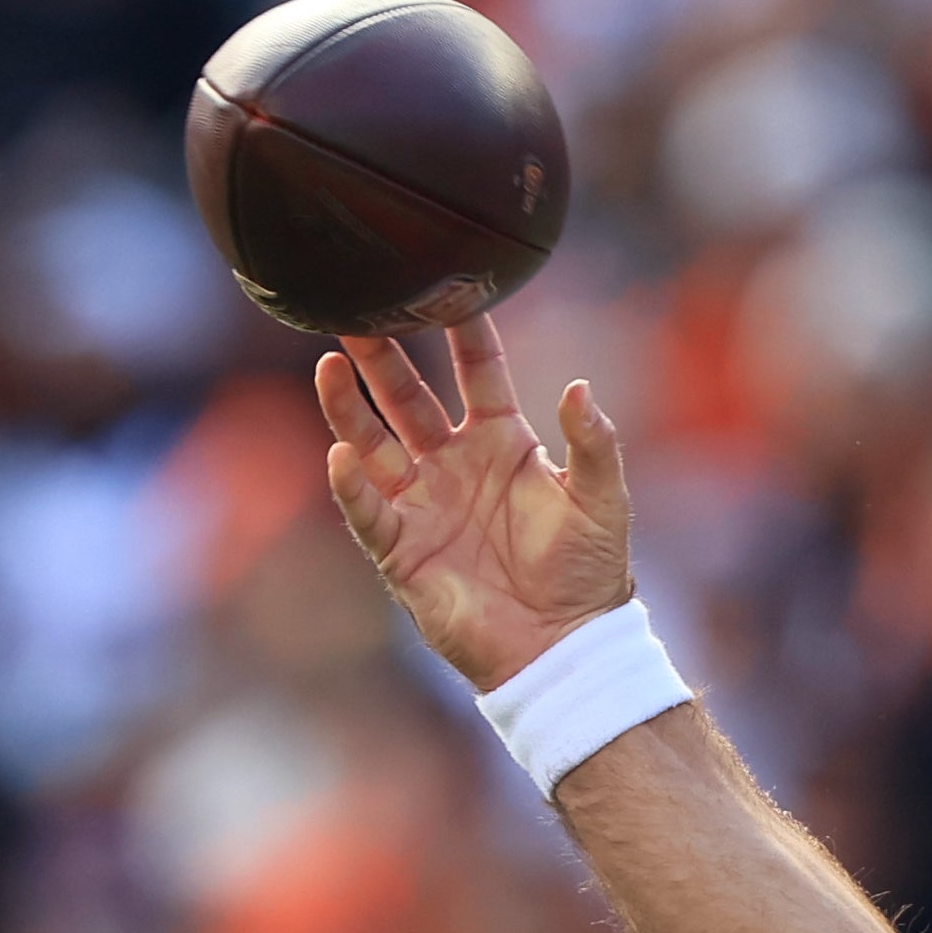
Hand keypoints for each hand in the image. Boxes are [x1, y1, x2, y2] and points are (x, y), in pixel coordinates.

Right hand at [315, 313, 633, 692]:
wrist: (565, 646)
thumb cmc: (588, 571)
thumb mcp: (602, 498)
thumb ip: (592, 441)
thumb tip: (579, 385)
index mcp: (501, 440)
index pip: (476, 370)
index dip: (460, 331)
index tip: (442, 286)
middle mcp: (454, 463)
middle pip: (408, 397)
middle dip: (383, 356)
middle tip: (356, 312)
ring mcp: (423, 504)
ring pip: (375, 444)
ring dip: (350, 407)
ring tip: (329, 365)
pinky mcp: (402, 551)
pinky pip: (369, 512)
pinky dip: (352, 487)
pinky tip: (341, 454)